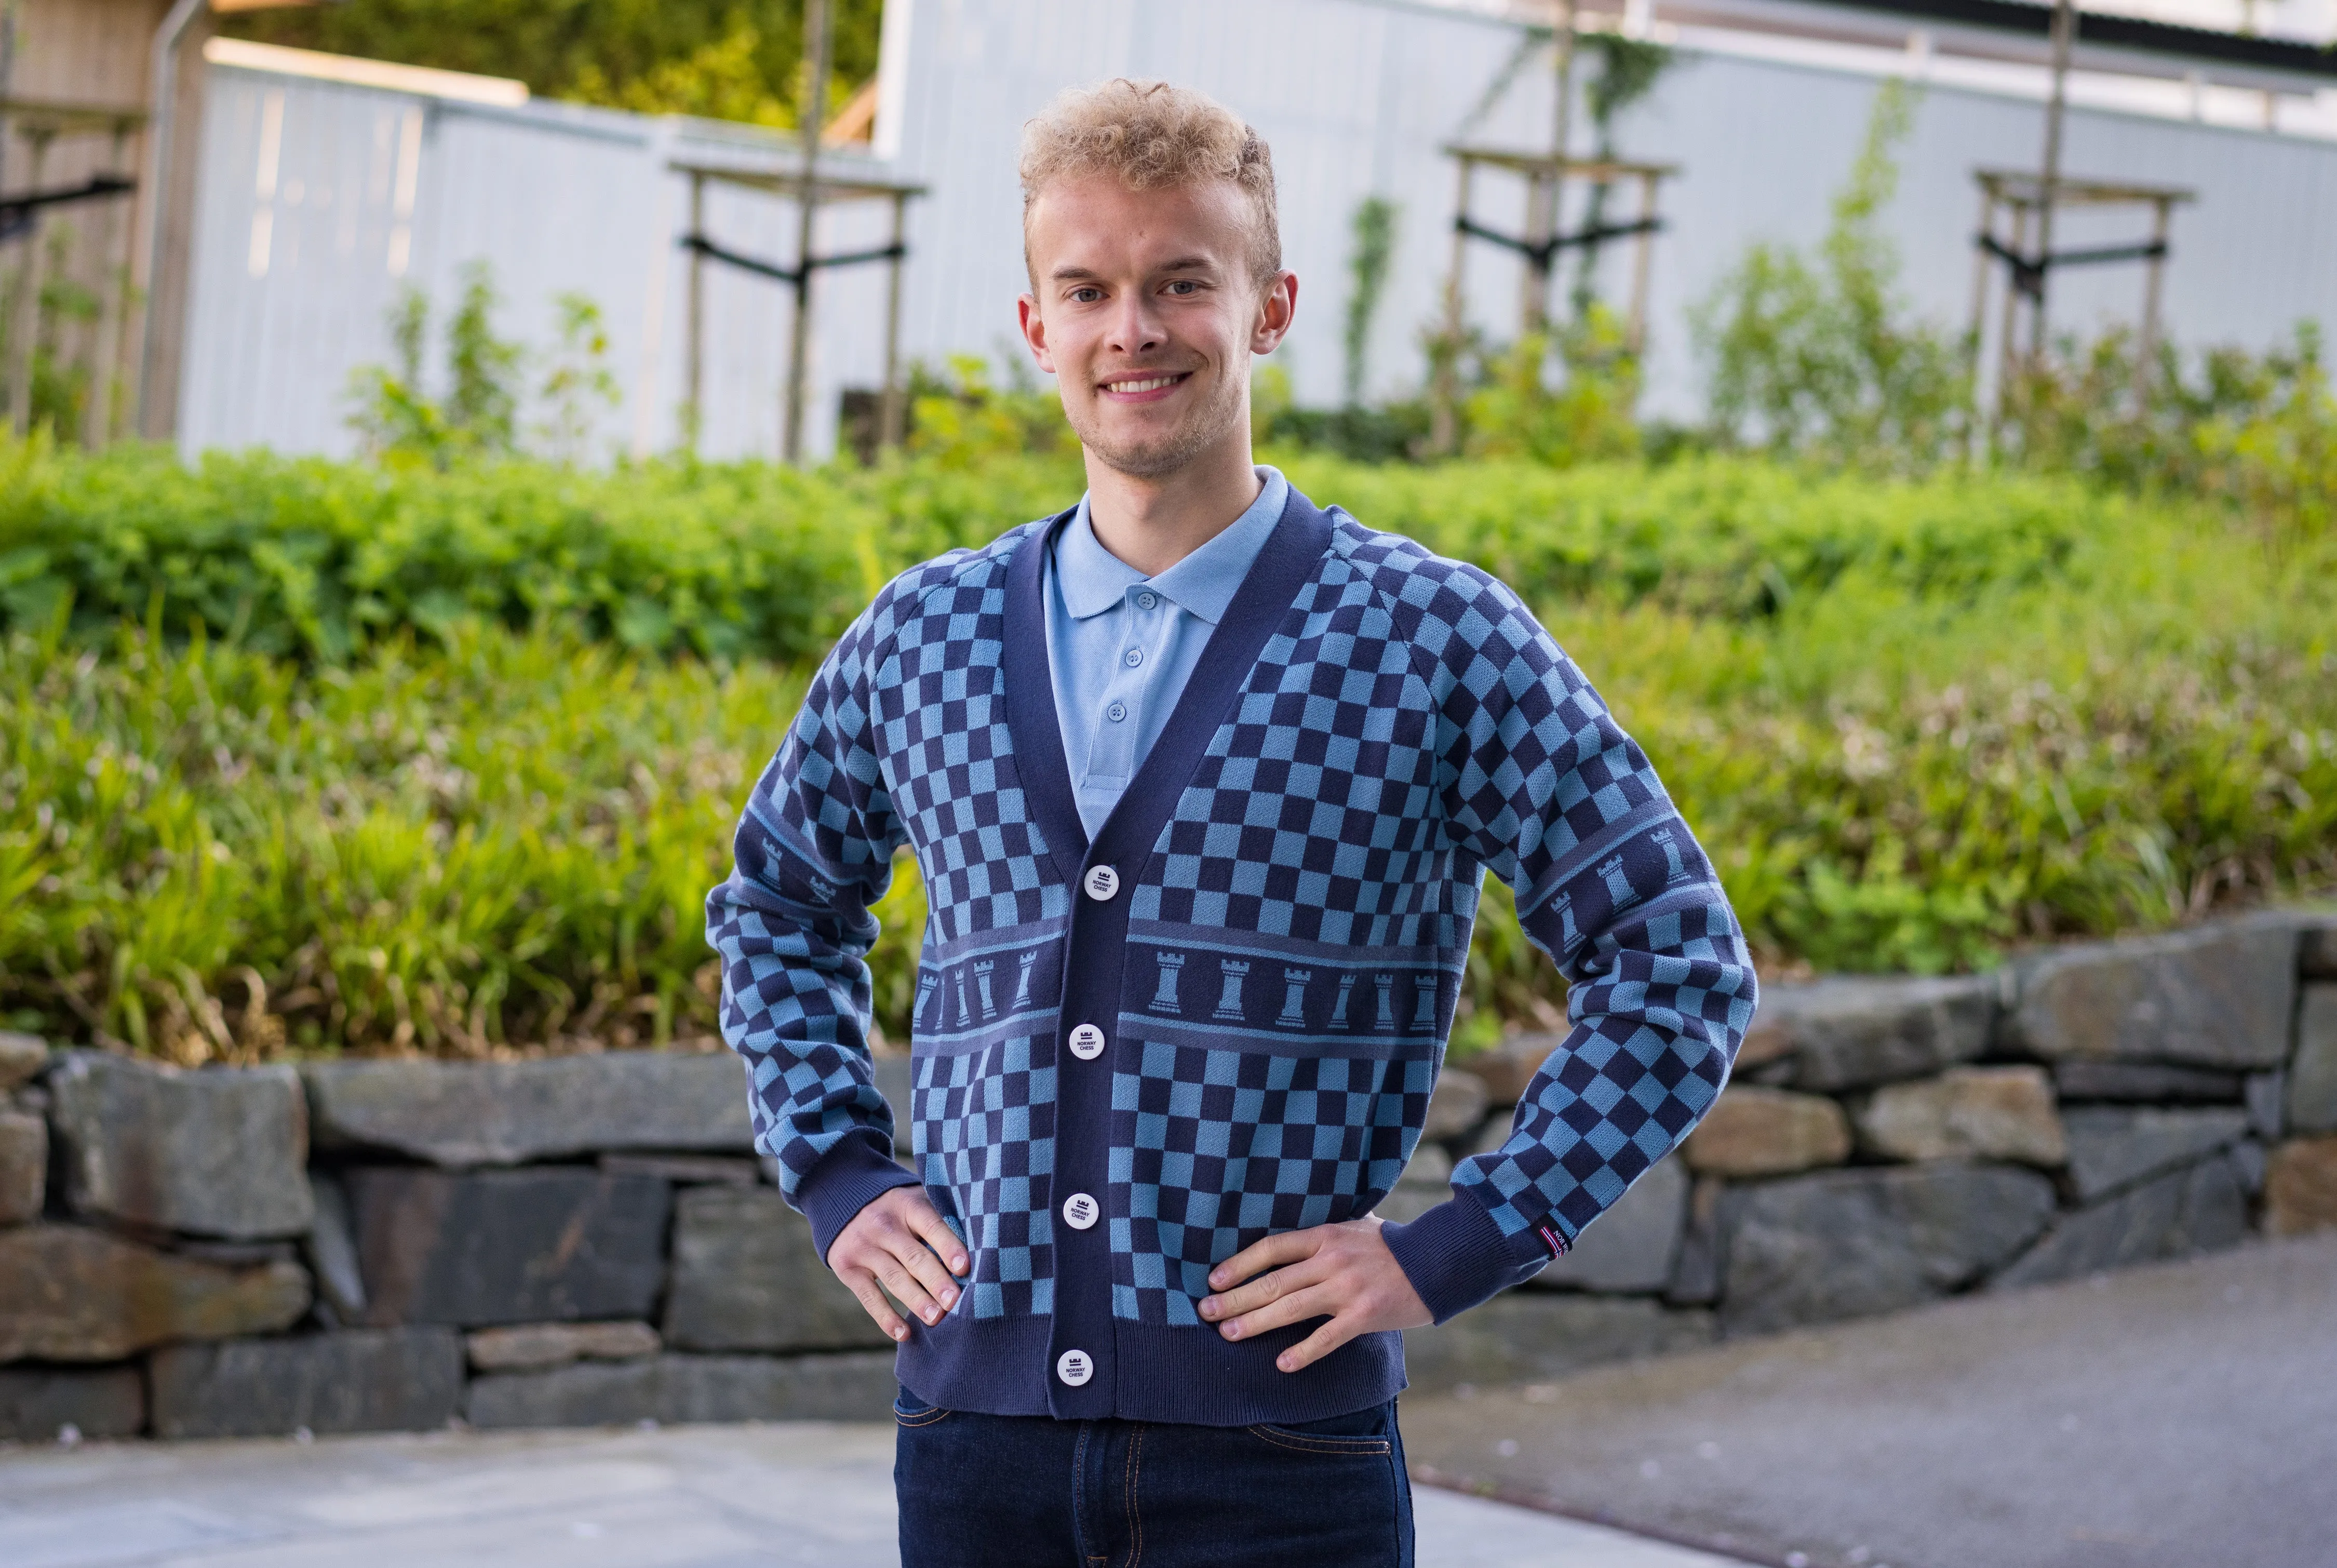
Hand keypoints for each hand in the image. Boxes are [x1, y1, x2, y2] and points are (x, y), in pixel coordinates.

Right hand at [828, 1186, 969, 1341]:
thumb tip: (979, 1254)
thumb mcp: (916, 1202)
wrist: (843, 1200)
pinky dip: (886, 1317)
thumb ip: (941, 1221)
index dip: (948, 1247)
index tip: (965, 1268)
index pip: (932, 1226)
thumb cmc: (899, 1209)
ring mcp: (863, 1247)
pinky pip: (869, 1297)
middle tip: (954, 1302)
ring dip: (916, 1300)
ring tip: (936, 1319)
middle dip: (935, 1281)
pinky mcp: (848, 1268)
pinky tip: (904, 1333)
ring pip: (894, 1278)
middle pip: (913, 1256)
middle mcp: (883, 1224)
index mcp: (908, 1205)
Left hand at [1198, 1216, 1432, 1372]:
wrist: (1437, 1260)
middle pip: (1273, 1281)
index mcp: (1324, 1235)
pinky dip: (1303, 1351)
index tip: (1213, 1280)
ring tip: (1228, 1334)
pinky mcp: (1364, 1316)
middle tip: (1206, 1313)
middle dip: (1235, 1299)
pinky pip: (1327, 1338)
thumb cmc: (1390, 1245)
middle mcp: (1331, 1260)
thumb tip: (1286, 1241)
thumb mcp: (1353, 1226)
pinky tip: (1282, 1363)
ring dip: (1255, 1322)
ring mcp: (1347, 1289)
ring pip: (1291, 1307)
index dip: (1239, 1264)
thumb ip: (1321, 1234)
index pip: (1271, 1248)